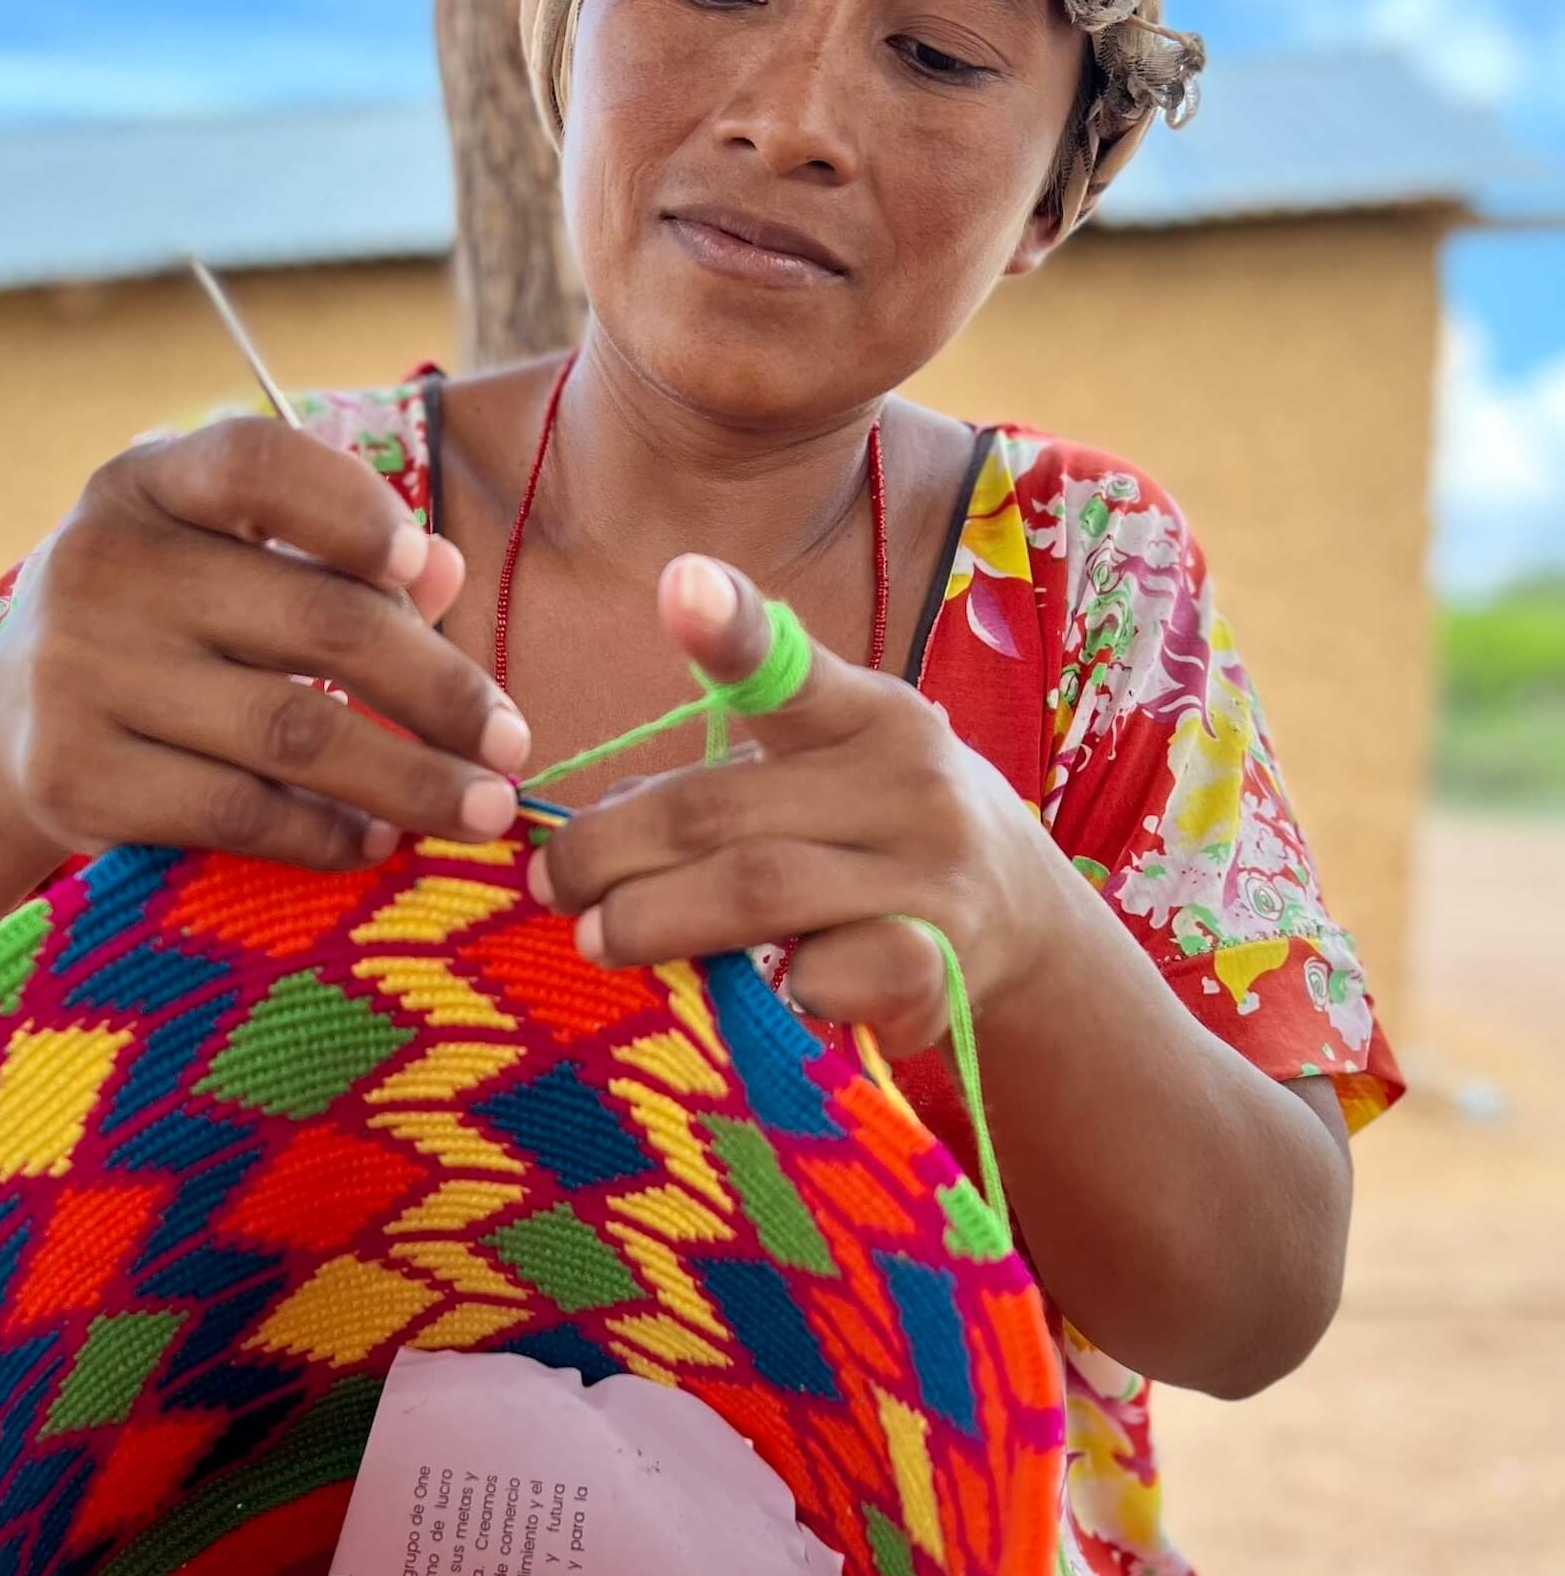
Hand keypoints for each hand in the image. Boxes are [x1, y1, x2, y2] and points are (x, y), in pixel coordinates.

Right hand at [0, 415, 529, 866]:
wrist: (4, 732)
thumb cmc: (160, 629)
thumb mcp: (228, 565)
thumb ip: (337, 558)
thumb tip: (446, 571)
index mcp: (147, 482)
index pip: (260, 465)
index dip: (355, 511)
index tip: (427, 569)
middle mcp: (102, 563)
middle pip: (318, 620)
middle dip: (440, 691)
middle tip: (515, 745)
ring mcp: (80, 672)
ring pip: (292, 730)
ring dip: (410, 779)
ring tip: (483, 811)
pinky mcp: (75, 776)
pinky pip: (239, 811)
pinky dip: (326, 835)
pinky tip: (378, 845)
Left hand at [529, 555, 1074, 1057]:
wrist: (1027, 923)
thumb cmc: (877, 836)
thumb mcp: (821, 778)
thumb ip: (715, 787)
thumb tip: (585, 837)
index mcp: (866, 713)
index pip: (789, 665)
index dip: (732, 626)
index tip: (681, 583)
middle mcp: (907, 780)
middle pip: (719, 808)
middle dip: (609, 849)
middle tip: (549, 882)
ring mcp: (930, 873)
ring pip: (759, 889)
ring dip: (654, 918)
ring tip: (593, 937)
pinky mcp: (941, 966)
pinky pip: (831, 974)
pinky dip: (769, 986)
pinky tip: (748, 992)